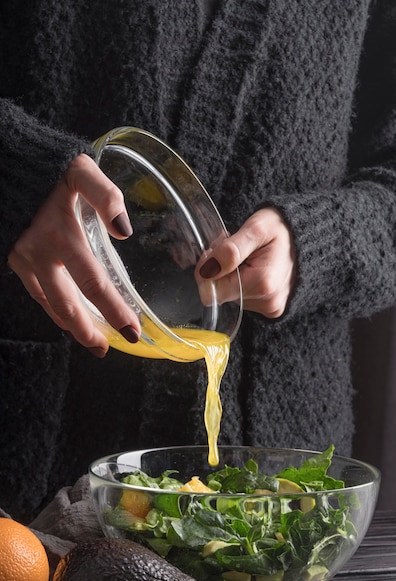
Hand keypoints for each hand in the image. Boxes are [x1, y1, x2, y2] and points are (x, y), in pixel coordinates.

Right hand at [7, 153, 140, 355]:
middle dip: (91, 331)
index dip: (114, 310)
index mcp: (61, 236)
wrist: (8, 168)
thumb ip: (105, 195)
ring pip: (51, 305)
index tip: (133, 330)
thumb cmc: (51, 169)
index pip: (93, 283)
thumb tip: (124, 230)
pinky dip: (57, 311)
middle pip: (70, 304)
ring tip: (95, 343)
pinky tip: (71, 321)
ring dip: (74, 327)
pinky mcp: (16, 262)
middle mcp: (40, 254)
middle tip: (110, 349)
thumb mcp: (81, 171)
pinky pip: (39, 295)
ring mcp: (25, 261)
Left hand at [196, 207, 295, 317]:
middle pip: (219, 294)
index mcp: (262, 282)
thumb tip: (206, 270)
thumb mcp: (257, 228)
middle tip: (235, 250)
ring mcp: (270, 308)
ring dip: (231, 276)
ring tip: (248, 258)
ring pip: (229, 297)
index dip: (207, 270)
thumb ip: (230, 250)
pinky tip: (254, 268)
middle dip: (219, 272)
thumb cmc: (283, 229)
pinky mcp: (271, 310)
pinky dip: (242, 283)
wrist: (312, 236)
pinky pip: (242, 299)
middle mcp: (267, 301)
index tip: (218, 251)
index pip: (211, 291)